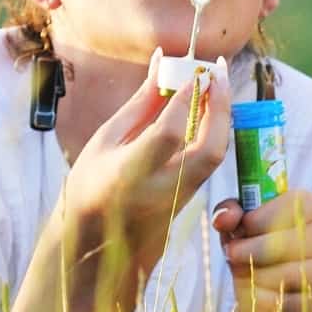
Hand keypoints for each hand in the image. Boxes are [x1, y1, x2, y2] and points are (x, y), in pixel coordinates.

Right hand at [63, 53, 232, 273]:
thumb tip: (163, 63)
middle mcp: (158, 191)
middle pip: (208, 150)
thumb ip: (140, 104)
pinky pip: (209, 163)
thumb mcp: (105, 141)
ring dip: (221, 117)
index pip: (167, 134)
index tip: (195, 71)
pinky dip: (213, 132)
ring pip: (215, 157)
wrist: (91, 248)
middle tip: (218, 73)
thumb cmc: (89, 186)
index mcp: (127, 175)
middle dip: (220, 108)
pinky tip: (207, 110)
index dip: (185, 100)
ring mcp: (177, 201)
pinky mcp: (188, 204)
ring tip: (215, 84)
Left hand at [212, 190, 311, 311]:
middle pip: (296, 241)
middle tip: (233, 254)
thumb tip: (223, 219)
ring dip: (261, 276)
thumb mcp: (238, 221)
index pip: (297, 205)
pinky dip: (270, 300)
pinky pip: (297, 302)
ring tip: (241, 274)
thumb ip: (229, 212)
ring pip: (296, 273)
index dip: (265, 217)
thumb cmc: (254, 241)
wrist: (265, 282)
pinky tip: (254, 294)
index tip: (243, 227)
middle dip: (256, 249)